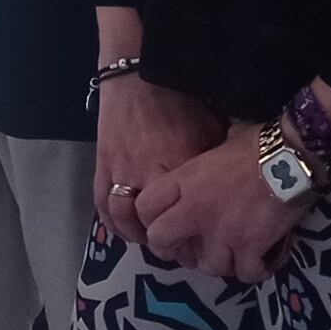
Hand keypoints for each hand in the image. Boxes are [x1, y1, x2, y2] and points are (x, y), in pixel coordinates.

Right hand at [90, 71, 220, 236]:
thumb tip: (228, 186)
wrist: (135, 77)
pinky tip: (123, 230)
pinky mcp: (102, 167)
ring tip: (150, 241)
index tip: (206, 244)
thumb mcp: (209, 128)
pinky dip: (111, 222)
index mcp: (178, 165)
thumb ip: (213, 162)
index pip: (188, 212)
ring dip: (137, 235)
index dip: (196, 234)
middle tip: (179, 251)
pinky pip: (102, 203)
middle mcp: (147, 174)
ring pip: (124, 218)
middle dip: (167, 242)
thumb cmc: (178, 100)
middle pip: (155, 222)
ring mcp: (120, 172)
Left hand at [129, 139, 308, 282]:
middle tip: (191, 247)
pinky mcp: (250, 247)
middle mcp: (195, 211)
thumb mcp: (216, 145)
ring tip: (233, 252)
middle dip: (173, 248)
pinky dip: (253, 270)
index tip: (165, 223)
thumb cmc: (255, 144)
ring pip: (207, 265)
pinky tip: (260, 260)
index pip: (143, 207)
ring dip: (221, 261)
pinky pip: (244, 273)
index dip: (150, 218)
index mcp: (183, 182)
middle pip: (161, 242)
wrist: (290, 156)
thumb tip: (204, 166)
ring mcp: (222, 232)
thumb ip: (201, 166)